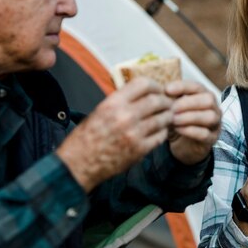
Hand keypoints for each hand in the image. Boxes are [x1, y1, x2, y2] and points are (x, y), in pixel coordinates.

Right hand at [57, 77, 173, 191]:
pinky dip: (163, 132)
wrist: (79, 163)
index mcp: (113, 103)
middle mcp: (125, 116)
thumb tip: (143, 92)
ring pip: (163, 118)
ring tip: (166, 117)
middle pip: (157, 100)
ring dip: (167, 116)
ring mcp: (134, 134)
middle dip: (165, 101)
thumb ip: (122, 100)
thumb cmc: (88, 136)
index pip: (143, 84)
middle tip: (167, 104)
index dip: (154, 85)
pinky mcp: (140, 150)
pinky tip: (159, 131)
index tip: (158, 90)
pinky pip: (161, 136)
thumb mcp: (101, 110)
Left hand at [165, 81, 220, 164]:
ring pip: (209, 116)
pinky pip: (205, 134)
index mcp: (203, 95)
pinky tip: (178, 129)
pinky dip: (190, 130)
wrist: (183, 144)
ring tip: (173, 120)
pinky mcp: (212, 139)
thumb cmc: (178, 121)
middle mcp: (213, 107)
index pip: (197, 86)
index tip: (167, 90)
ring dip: (189, 117)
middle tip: (172, 108)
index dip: (183, 87)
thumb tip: (160, 91)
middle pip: (208, 100)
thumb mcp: (173, 108)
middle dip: (188, 103)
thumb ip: (170, 99)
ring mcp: (215, 123)